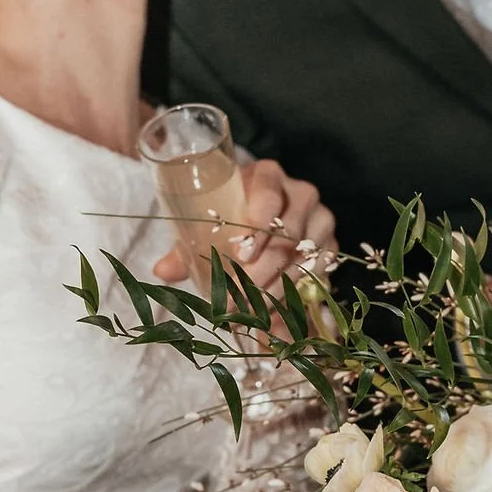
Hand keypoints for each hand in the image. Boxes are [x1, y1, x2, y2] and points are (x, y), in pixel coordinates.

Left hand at [152, 160, 337, 295]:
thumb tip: (162, 270)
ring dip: (273, 290)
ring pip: (301, 259)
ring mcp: (320, 220)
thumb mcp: (209, 222)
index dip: (257, 224)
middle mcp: (300, 193)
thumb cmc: (231, 214)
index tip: (240, 254)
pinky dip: (290, 298)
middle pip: (287, 234)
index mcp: (267, 175)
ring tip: (246, 313)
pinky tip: (269, 315)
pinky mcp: (329, 246)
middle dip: (260, 271)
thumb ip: (185, 244)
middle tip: (235, 297)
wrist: (266, 217)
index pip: (268, 193)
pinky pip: (314, 275)